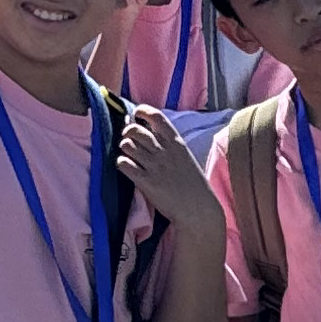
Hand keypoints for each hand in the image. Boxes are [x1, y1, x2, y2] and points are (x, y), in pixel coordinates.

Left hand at [114, 98, 221, 236]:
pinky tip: (126, 167)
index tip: (136, 113)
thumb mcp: (185, 158)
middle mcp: (165, 152)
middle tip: (128, 138)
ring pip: (127, 145)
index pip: (157, 117)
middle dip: (127, 131)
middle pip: (136, 130)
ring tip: (128, 154)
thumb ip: (170, 145)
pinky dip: (121, 163)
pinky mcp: (146, 182)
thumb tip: (149, 132)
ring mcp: (155, 166)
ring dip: (124, 148)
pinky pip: (124, 164)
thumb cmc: (193, 185)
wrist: (198, 210)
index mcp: (177, 143)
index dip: (142, 111)